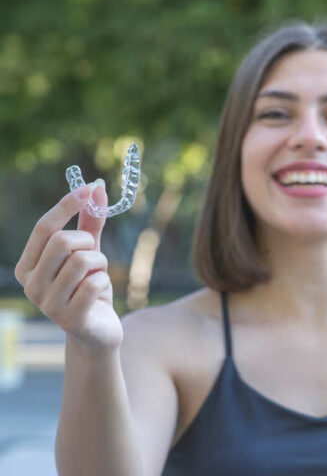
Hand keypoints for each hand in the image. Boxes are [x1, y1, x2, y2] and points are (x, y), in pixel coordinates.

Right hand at [14, 181, 122, 352]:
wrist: (98, 333)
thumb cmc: (89, 289)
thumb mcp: (89, 254)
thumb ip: (90, 224)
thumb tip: (97, 187)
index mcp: (27, 267)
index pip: (44, 228)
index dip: (67, 205)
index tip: (89, 188)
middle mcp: (30, 285)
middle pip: (62, 241)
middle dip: (88, 243)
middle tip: (95, 258)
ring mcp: (47, 304)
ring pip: (82, 261)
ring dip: (100, 264)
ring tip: (98, 277)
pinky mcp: (69, 318)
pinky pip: (95, 283)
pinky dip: (105, 282)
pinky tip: (100, 295)